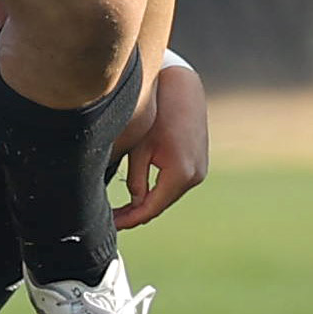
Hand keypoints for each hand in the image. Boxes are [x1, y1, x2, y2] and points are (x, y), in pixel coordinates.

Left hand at [112, 56, 207, 230]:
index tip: (112, 224)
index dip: (130, 219)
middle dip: (137, 213)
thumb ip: (136, 179)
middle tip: (113, 219)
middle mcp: (194, 176)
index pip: (151, 208)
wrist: (184, 89)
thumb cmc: (158, 113)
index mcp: (179, 173)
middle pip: (161, 204)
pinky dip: (159, 191)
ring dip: (148, 202)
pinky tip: (141, 194)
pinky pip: (176, 185)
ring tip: (123, 210)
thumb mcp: (140, 148)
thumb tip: (133, 203)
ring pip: (168, 196)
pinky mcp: (199, 164)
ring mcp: (200, 171)